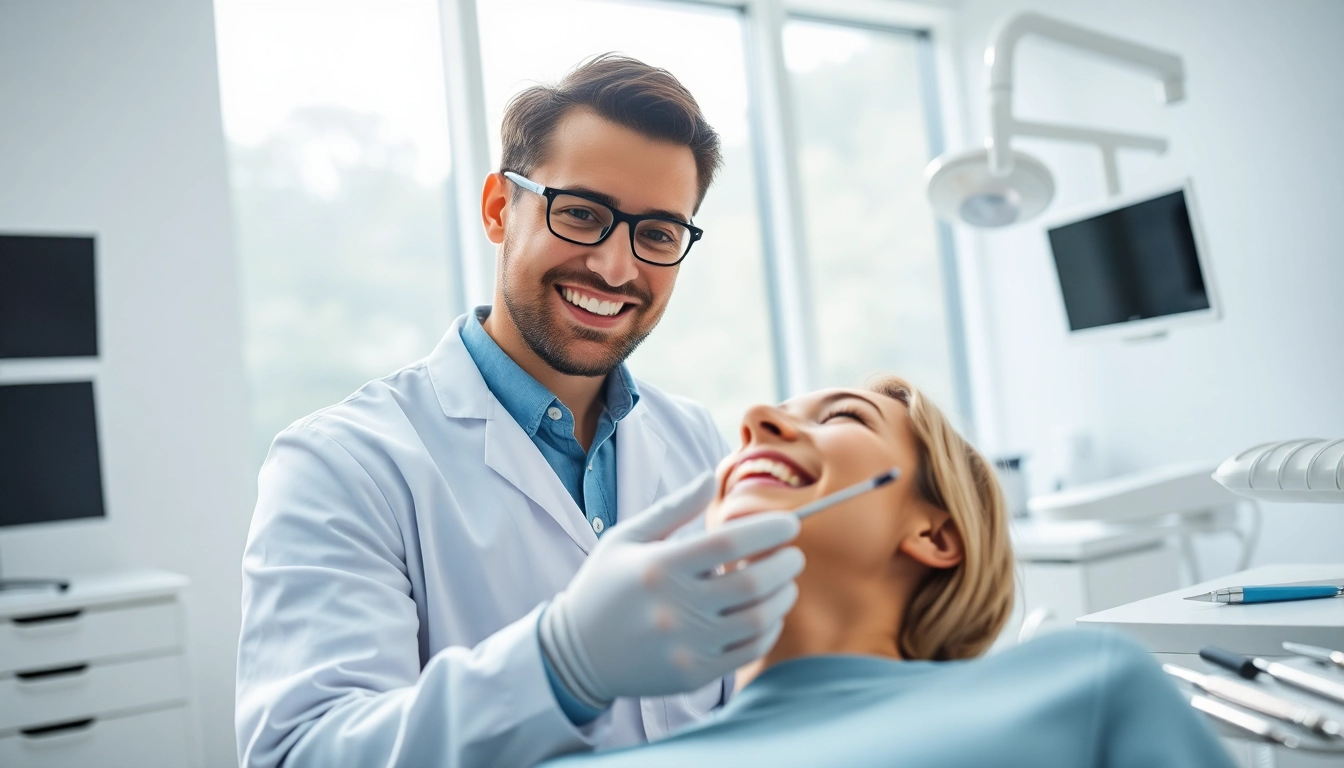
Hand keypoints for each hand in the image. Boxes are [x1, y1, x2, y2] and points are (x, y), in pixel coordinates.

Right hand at [539, 472, 803, 707]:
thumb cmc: (605, 586)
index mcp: (658, 567)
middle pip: (752, 581)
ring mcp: (685, 645)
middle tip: (794, 554)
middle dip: (785, 563)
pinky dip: (769, 629)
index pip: (728, 542)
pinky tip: (767, 614)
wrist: (576, 653)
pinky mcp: (693, 675)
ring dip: (783, 596)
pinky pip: (749, 651)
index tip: (789, 524)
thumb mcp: (628, 538)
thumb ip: (673, 508)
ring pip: (758, 618)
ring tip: (784, 583)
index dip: (768, 530)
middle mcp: (673, 608)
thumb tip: (712, 477)